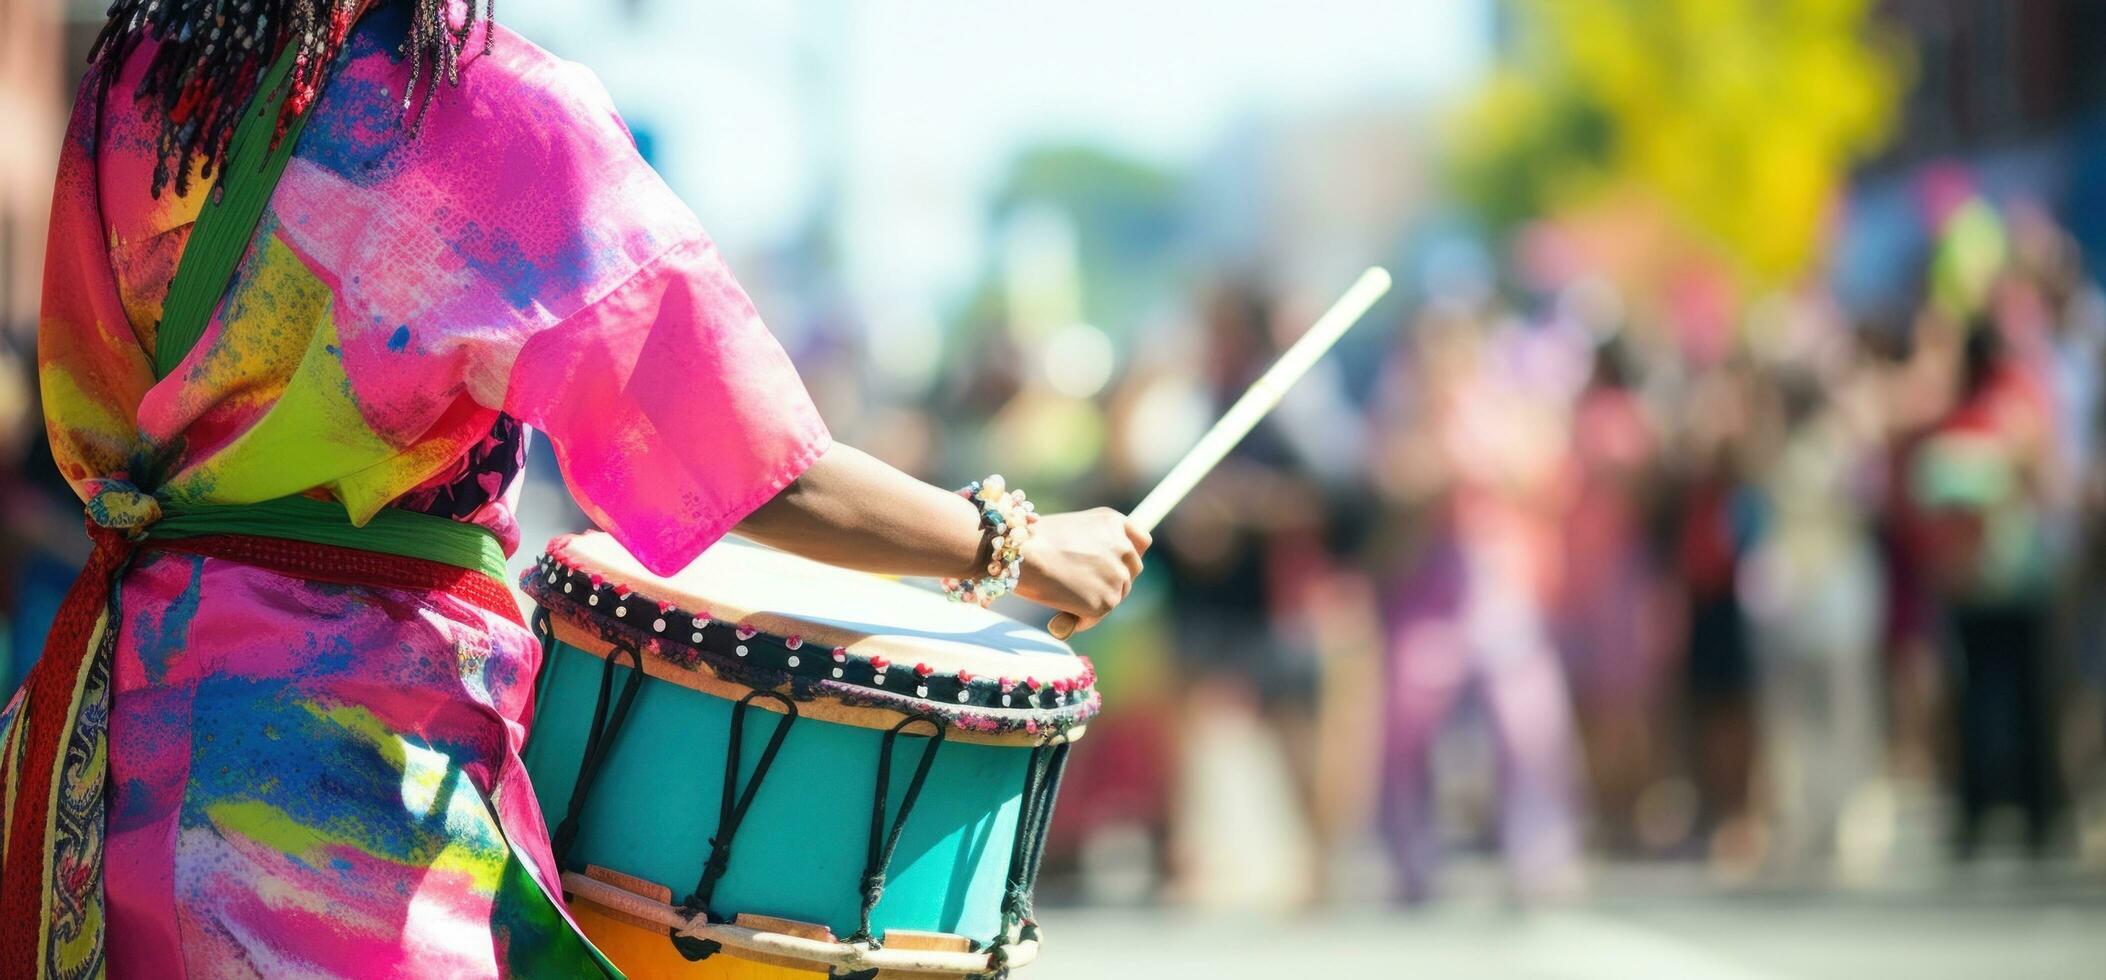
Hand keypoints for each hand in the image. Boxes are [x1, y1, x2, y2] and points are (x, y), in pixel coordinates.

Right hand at [1015, 508, 1150, 633]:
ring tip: (1062, 595)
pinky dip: (1081, 618)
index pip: (1141, 542)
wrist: (1019, 552)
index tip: (1119, 566)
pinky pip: (1097, 616)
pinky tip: (1060, 611)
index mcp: (1114, 522)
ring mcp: (1118, 575)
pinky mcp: (1108, 601)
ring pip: (1116, 596)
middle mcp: (1123, 547)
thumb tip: (1096, 574)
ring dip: (1094, 600)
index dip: (1129, 556)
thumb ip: (1092, 543)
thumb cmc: (1030, 540)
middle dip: (1113, 581)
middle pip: (1132, 572)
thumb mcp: (1071, 528)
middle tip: (1083, 588)